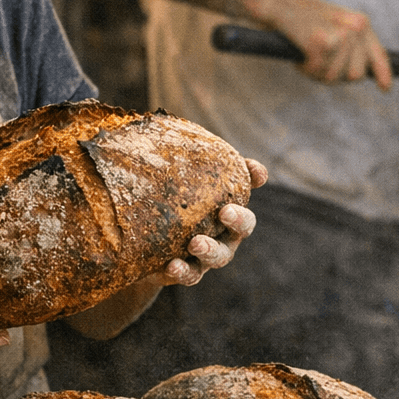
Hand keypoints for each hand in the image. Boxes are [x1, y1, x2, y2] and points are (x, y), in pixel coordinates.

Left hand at [66, 159, 268, 340]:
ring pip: (218, 256)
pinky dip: (182, 271)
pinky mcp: (187, 271)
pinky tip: (172, 266)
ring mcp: (207, 255)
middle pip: (243, 227)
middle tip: (225, 212)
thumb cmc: (168, 202)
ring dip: (209, 249)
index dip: (254, 178)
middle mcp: (225, 232)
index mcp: (227, 205)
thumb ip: (183, 158)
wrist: (142, 244)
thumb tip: (170, 123)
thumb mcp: (175, 180)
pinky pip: (189, 275)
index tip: (256, 173)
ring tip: (195, 243)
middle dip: (238, 220)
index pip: (247, 186)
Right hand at [270, 0, 392, 89]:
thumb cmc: (304, 19)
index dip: (383, 73)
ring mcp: (342, 34)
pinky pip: (318, 71)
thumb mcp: (335, 27)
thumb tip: (360, 74)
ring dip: (317, 71)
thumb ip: (352, 47)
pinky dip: (305, 67)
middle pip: (355, 74)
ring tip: (307, 53)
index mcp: (362, 23)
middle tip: (317, 60)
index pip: (377, 55)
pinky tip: (301, 52)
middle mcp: (356, 28)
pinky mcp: (323, 42)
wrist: (278, 2)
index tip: (385, 88)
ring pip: (335, 76)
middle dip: (335, 74)